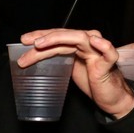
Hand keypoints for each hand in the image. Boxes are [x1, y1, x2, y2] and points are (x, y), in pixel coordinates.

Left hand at [18, 29, 133, 119]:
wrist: (111, 97)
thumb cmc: (91, 81)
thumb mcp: (68, 69)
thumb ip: (56, 60)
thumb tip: (31, 58)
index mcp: (78, 44)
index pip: (57, 35)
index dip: (40, 35)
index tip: (22, 41)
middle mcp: (88, 43)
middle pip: (63, 36)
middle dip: (42, 39)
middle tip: (25, 43)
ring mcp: (98, 52)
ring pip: (79, 38)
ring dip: (57, 39)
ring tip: (40, 44)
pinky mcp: (108, 64)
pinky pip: (108, 53)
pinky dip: (103, 46)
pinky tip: (94, 41)